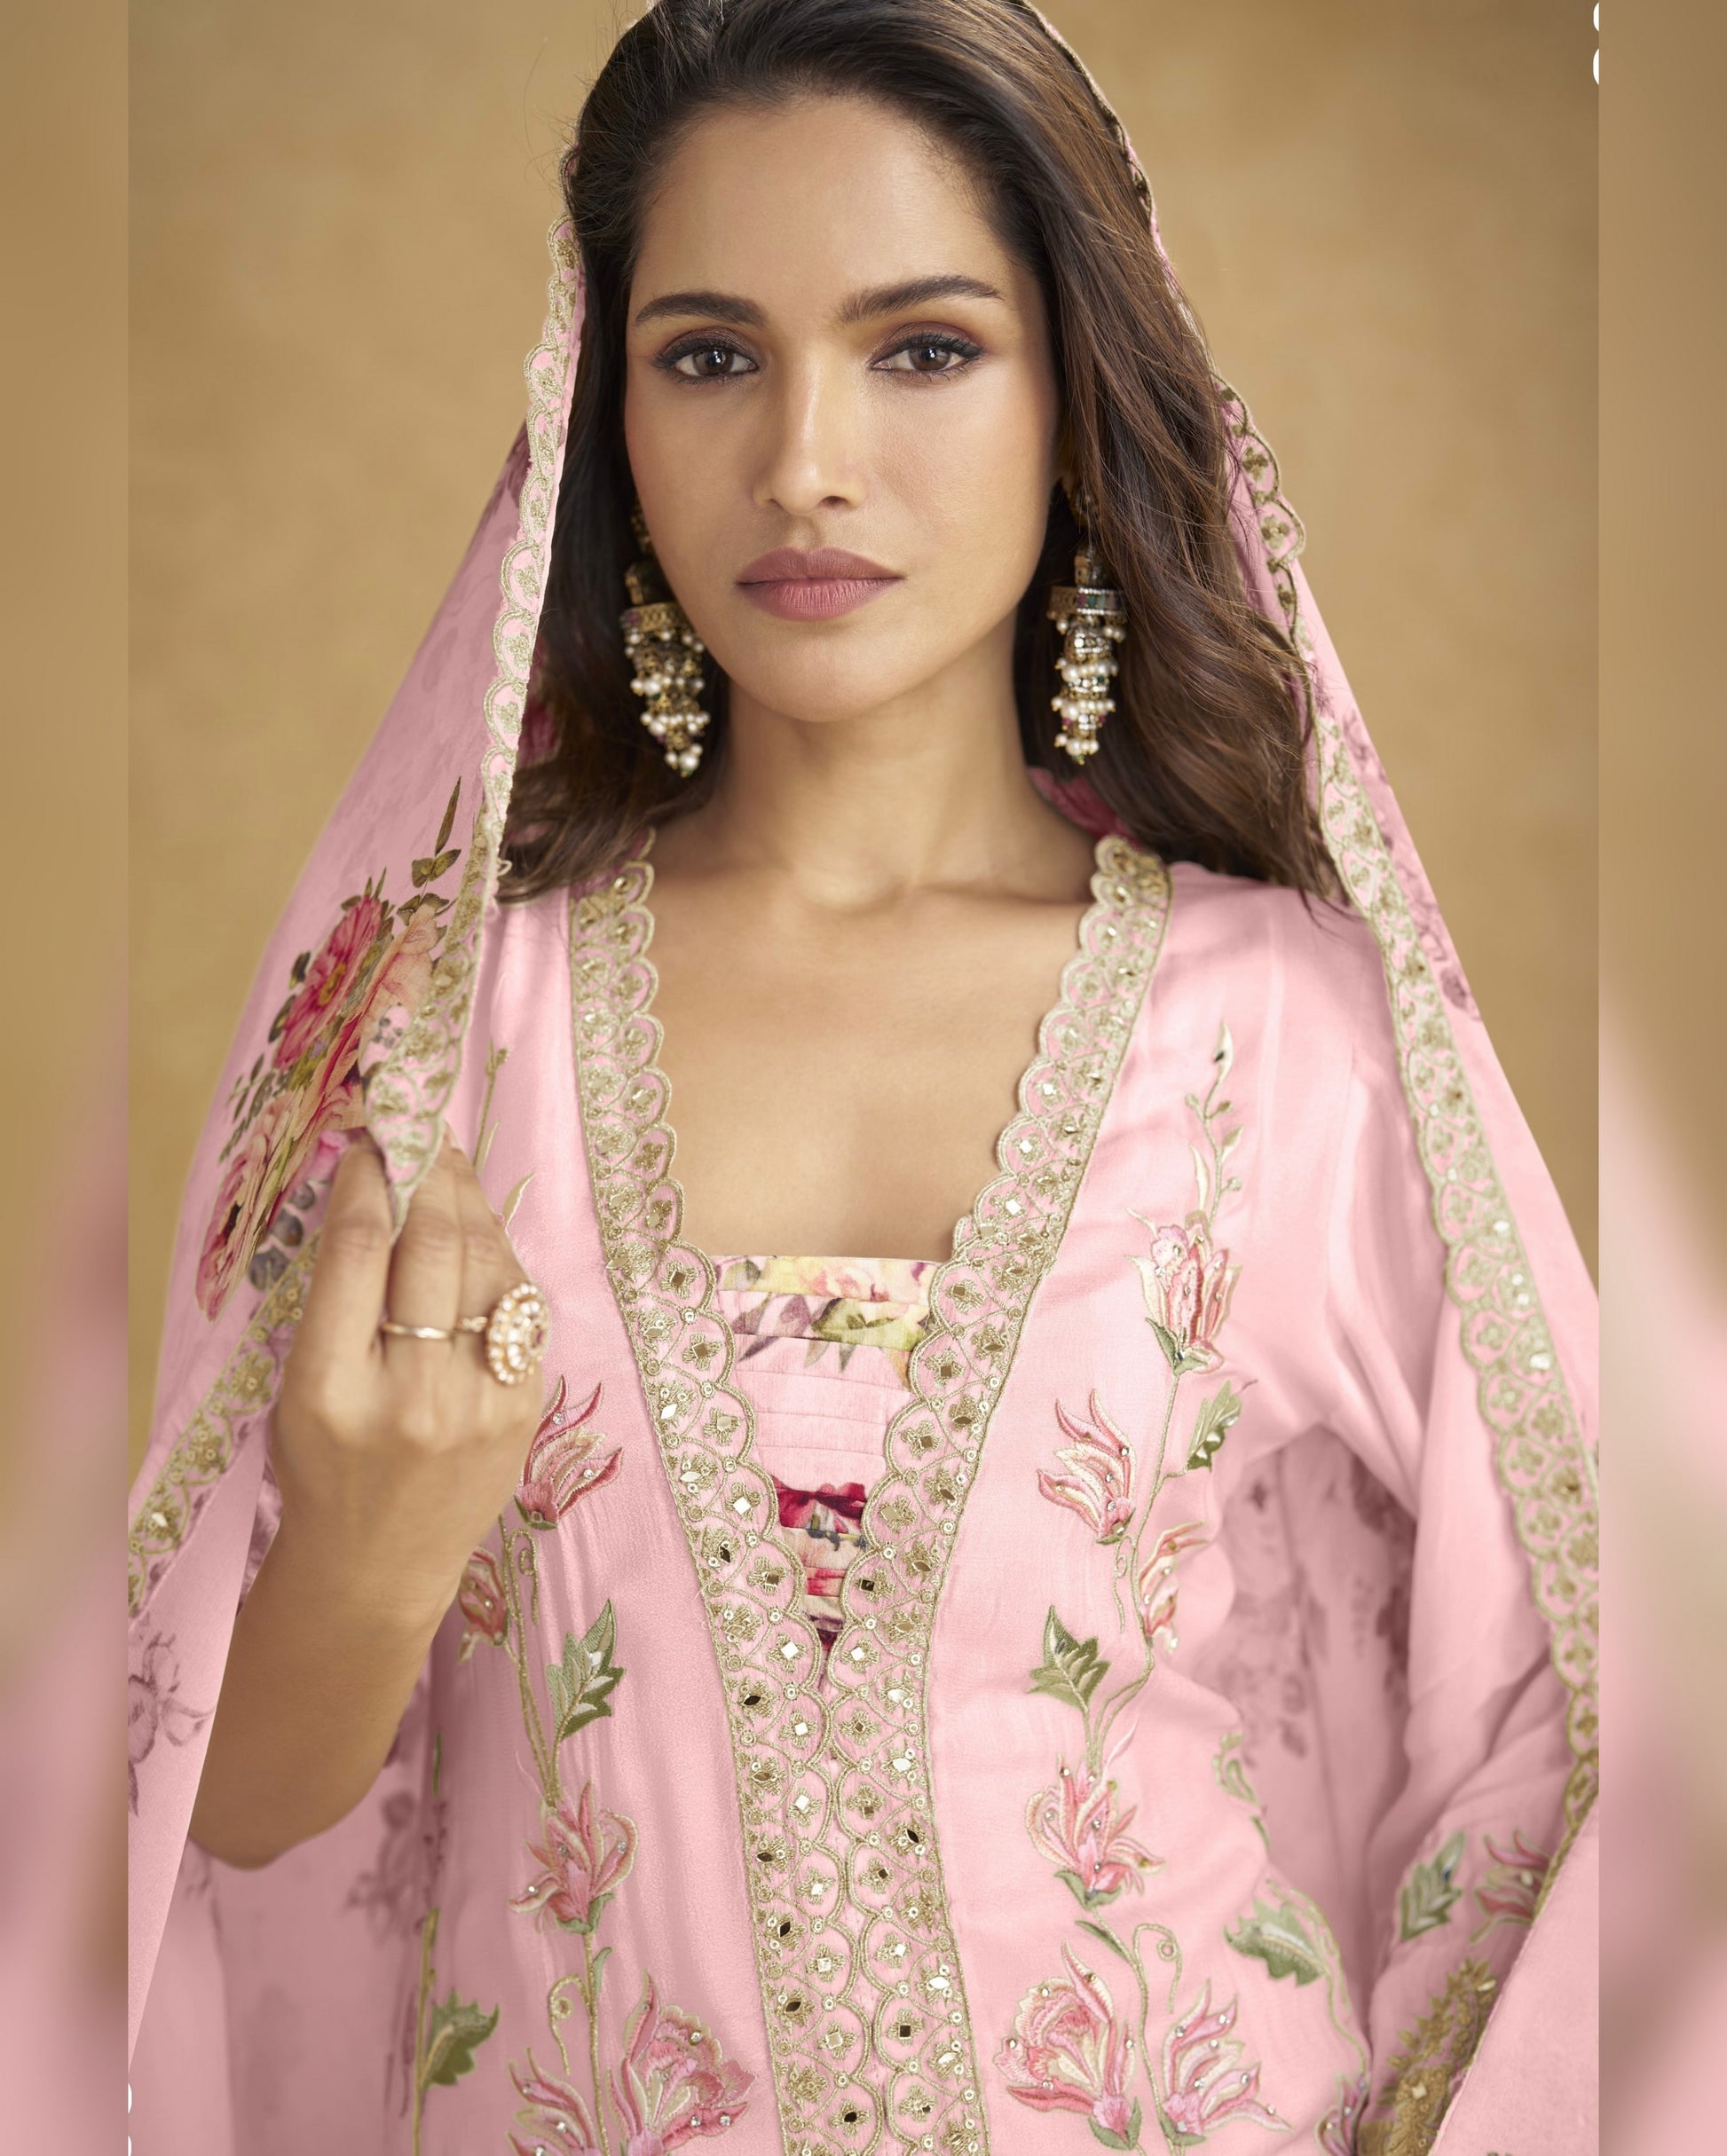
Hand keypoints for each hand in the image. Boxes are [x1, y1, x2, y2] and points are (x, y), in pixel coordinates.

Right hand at [271, 1127, 541, 1627]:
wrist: (379, 1567)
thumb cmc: (324, 1465)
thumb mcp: (298, 1385)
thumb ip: (337, 1296)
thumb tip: (374, 1182)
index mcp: (330, 1389)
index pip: (359, 1250)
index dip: (369, 1177)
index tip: (370, 1139)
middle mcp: (412, 1397)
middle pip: (434, 1246)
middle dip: (429, 1173)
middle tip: (419, 1134)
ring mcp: (479, 1405)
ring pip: (489, 1266)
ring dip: (470, 1204)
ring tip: (450, 1172)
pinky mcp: (526, 1409)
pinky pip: (520, 1306)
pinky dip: (499, 1259)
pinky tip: (479, 1237)